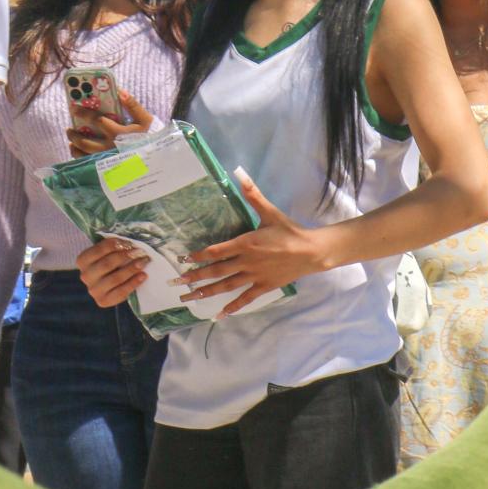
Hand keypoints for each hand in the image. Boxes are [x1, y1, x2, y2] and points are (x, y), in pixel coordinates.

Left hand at [66, 90, 155, 157]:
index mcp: (119, 134)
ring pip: (83, 154)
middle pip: (85, 141)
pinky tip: (76, 151)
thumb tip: (120, 91)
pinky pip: (86, 164)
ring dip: (74, 145)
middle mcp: (110, 148)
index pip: (97, 121)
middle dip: (73, 133)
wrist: (155, 163)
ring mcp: (106, 161)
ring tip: (71, 138)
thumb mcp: (145, 120)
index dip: (84, 113)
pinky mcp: (104, 170)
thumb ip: (133, 105)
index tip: (73, 108)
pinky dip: (78, 156)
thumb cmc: (148, 138)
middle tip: (69, 127)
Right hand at [76, 235, 149, 307]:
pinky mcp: (103, 302)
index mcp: (82, 260)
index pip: (98, 250)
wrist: (111, 285)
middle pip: (107, 264)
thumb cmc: (111, 262)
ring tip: (144, 262)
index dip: (115, 245)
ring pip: (114, 278)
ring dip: (131, 269)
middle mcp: (85, 276)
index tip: (130, 243)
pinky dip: (133, 283)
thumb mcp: (108, 252)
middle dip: (125, 257)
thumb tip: (129, 238)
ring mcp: (93, 290)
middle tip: (140, 252)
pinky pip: (120, 292)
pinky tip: (143, 275)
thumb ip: (114, 246)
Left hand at [176, 174, 327, 315]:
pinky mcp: (264, 286)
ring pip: (226, 286)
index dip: (198, 256)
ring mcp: (254, 276)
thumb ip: (252, 194)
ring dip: (206, 292)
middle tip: (176, 283)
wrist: (311, 251)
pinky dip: (232, 308)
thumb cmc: (289, 230)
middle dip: (195, 277)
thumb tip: (239, 173)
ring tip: (189, 298)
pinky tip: (219, 315)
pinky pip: (245, 299)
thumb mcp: (269, 211)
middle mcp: (246, 261)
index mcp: (245, 243)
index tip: (183, 260)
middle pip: (216, 271)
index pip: (216, 251)